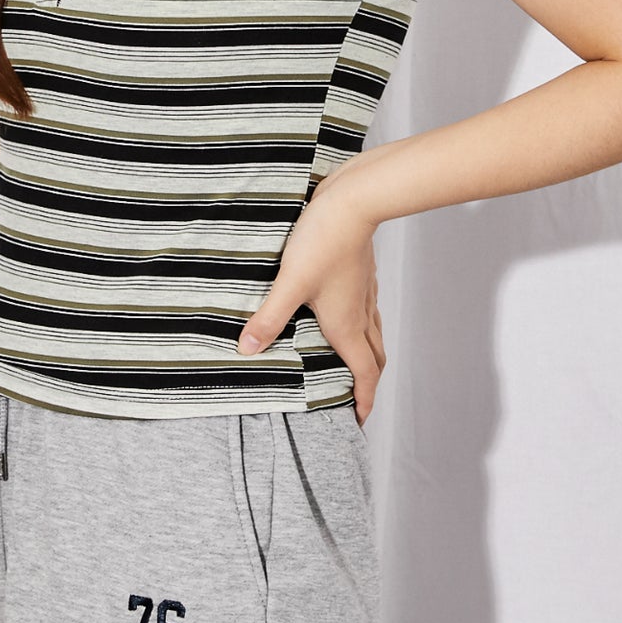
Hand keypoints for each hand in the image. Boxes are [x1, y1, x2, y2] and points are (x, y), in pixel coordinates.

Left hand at [236, 180, 385, 424]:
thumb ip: (269, 317)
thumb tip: (247, 349)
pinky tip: (345, 312)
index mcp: (347, 324)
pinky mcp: (363, 272)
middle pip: (375, 357)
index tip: (359, 420)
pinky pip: (368, 308)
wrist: (353, 202)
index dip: (364, 400)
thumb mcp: (290, 283)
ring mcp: (365, 291)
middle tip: (355, 397)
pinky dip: (363, 324)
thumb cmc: (324, 242)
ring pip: (374, 332)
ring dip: (367, 353)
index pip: (365, 372)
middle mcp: (361, 312)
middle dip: (368, 382)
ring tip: (351, 362)